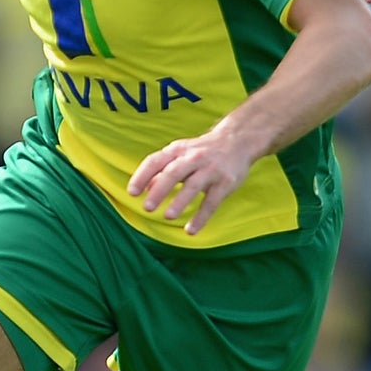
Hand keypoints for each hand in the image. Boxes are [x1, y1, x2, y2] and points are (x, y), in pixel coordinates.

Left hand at [128, 124, 261, 235]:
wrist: (237, 140)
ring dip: (179, 201)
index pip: (156, 161)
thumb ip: (162, 170)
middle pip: (173, 173)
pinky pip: (212, 202)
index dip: (142, 176)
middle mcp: (193, 158)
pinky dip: (201, 217)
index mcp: (177, 150)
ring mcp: (211, 169)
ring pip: (193, 186)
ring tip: (167, 216)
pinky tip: (190, 230)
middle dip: (160, 190)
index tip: (132, 193)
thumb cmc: (202, 151)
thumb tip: (144, 188)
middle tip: (147, 207)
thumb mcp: (180, 154)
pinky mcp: (225, 182)